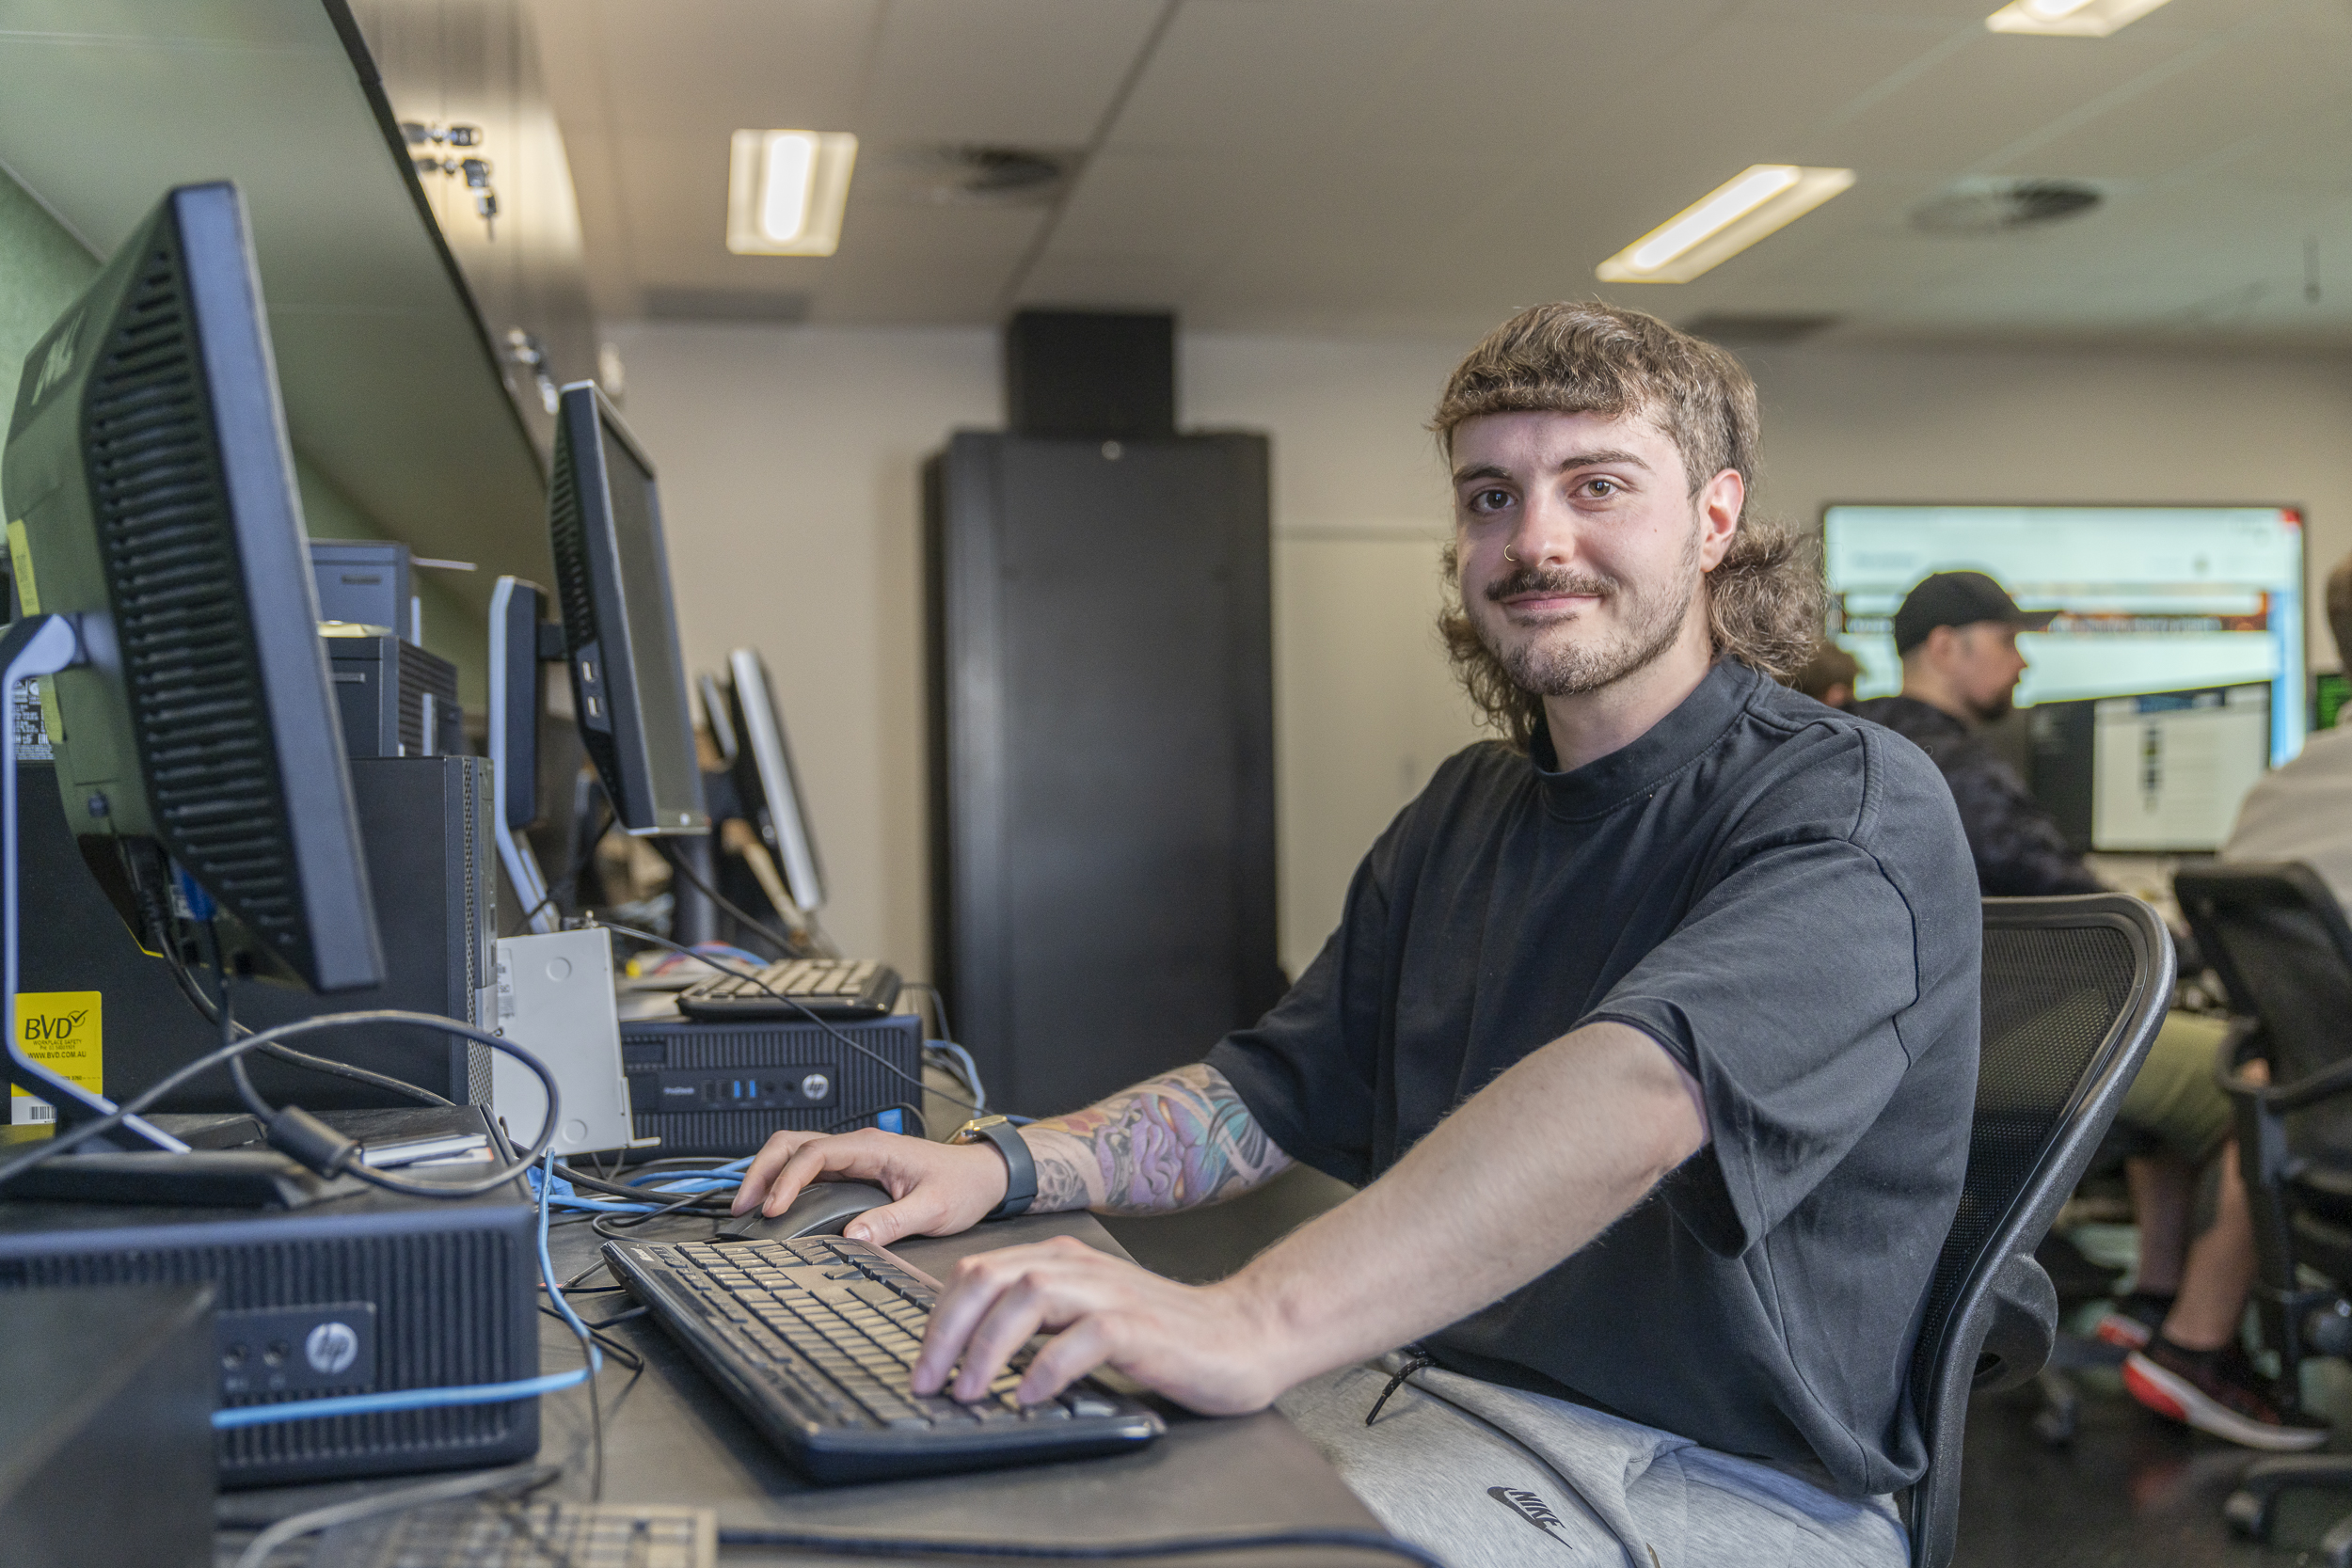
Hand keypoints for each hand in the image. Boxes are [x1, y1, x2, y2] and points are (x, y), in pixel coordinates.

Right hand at [731, 1127, 1008, 1244]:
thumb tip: (853, 1236)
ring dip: (768, 1174)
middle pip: (792, 1143)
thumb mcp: (934, 1208)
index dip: (788, 1180)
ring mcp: (853, 1156)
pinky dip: (784, 1182)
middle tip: (743, 1207)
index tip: (774, 1209)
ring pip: (795, 1152)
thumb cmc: (963, 1185)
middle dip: (762, 1170)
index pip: (814, 1154)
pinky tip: (776, 1206)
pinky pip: (808, 1168)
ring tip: (750, 1207)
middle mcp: (859, 1146)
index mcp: (873, 1148)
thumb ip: (894, 1222)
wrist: (983, 1175)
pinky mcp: (854, 1170)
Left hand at [910, 1234, 1293, 1414]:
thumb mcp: (1089, 1314)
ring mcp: (1112, 1294)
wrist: (1245, 1332)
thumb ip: (1040, 1320)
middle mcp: (1081, 1269)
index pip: (977, 1272)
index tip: (922, 1363)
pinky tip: (1031, 1395)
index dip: (938, 1317)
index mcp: (1062, 1261)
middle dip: (946, 1331)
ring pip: (1028, 1297)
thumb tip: (969, 1353)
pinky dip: (1048, 1366)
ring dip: (988, 1347)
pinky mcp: (1142, 1327)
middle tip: (928, 1381)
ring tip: (970, 1391)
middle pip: (990, 1277)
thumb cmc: (1166, 1331)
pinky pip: (1084, 1337)